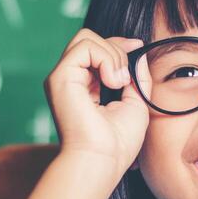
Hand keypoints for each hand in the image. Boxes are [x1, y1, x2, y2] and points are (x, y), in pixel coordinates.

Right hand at [43, 30, 151, 177]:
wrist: (103, 160)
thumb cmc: (118, 142)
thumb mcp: (136, 103)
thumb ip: (137, 77)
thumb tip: (138, 52)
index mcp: (83, 86)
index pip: (96, 50)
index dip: (118, 44)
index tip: (138, 47)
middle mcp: (69, 79)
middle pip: (88, 38)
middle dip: (115, 47)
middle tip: (126, 77)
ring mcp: (62, 77)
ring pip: (86, 38)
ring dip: (112, 55)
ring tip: (120, 83)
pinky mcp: (59, 77)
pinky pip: (85, 46)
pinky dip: (105, 58)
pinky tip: (113, 82)